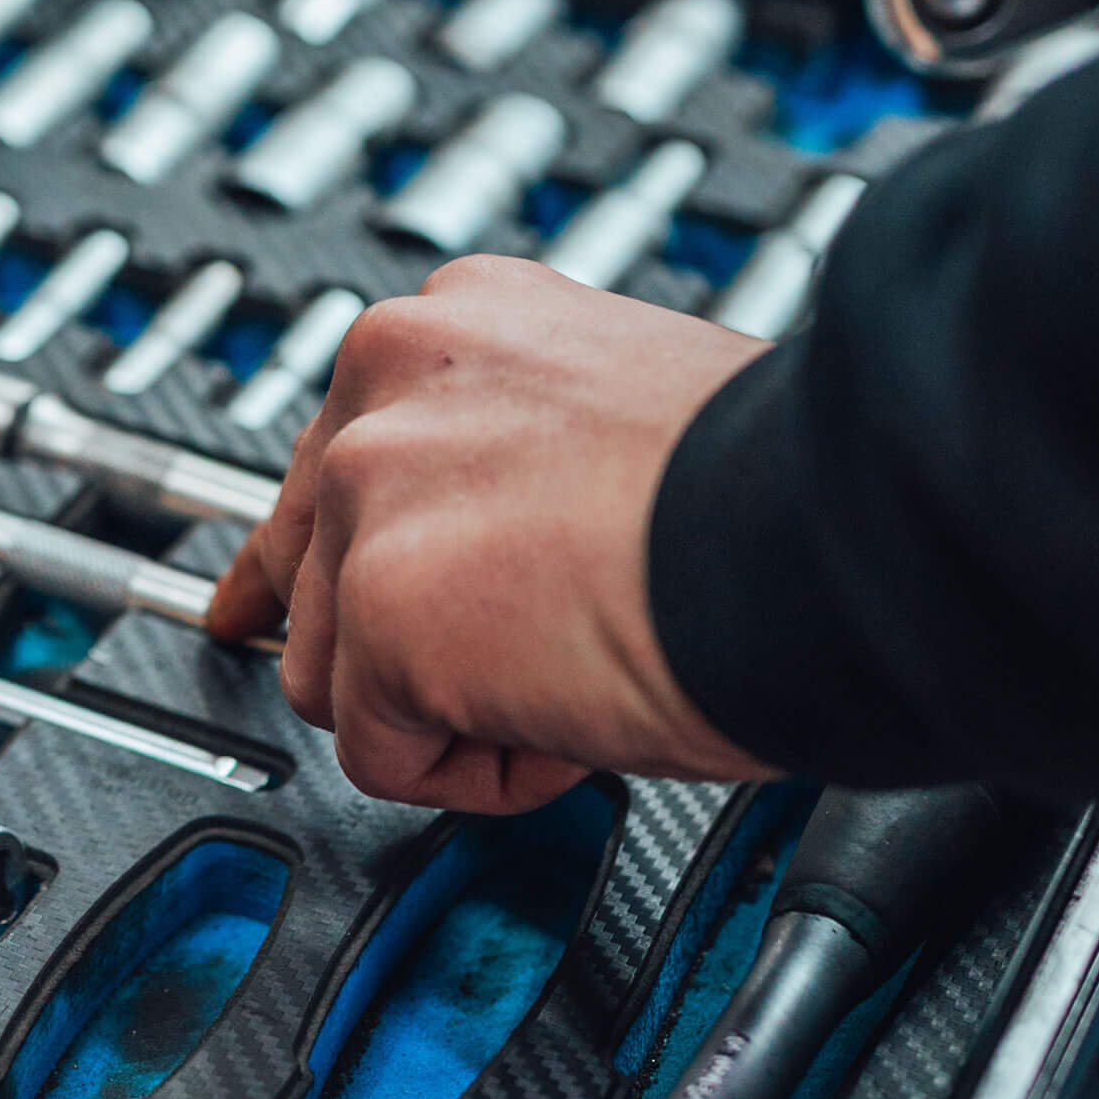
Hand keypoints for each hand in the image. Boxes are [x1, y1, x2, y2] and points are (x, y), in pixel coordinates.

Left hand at [209, 257, 781, 812]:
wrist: (839, 531)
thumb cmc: (780, 492)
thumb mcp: (617, 422)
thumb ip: (512, 460)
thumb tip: (481, 550)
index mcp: (457, 322)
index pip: (328, 458)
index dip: (315, 560)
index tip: (259, 607)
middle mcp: (393, 378)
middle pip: (316, 576)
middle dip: (405, 654)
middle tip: (519, 675)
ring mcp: (376, 487)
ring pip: (336, 675)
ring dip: (448, 713)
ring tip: (577, 683)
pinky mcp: (383, 603)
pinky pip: (382, 755)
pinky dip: (479, 775)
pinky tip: (573, 724)